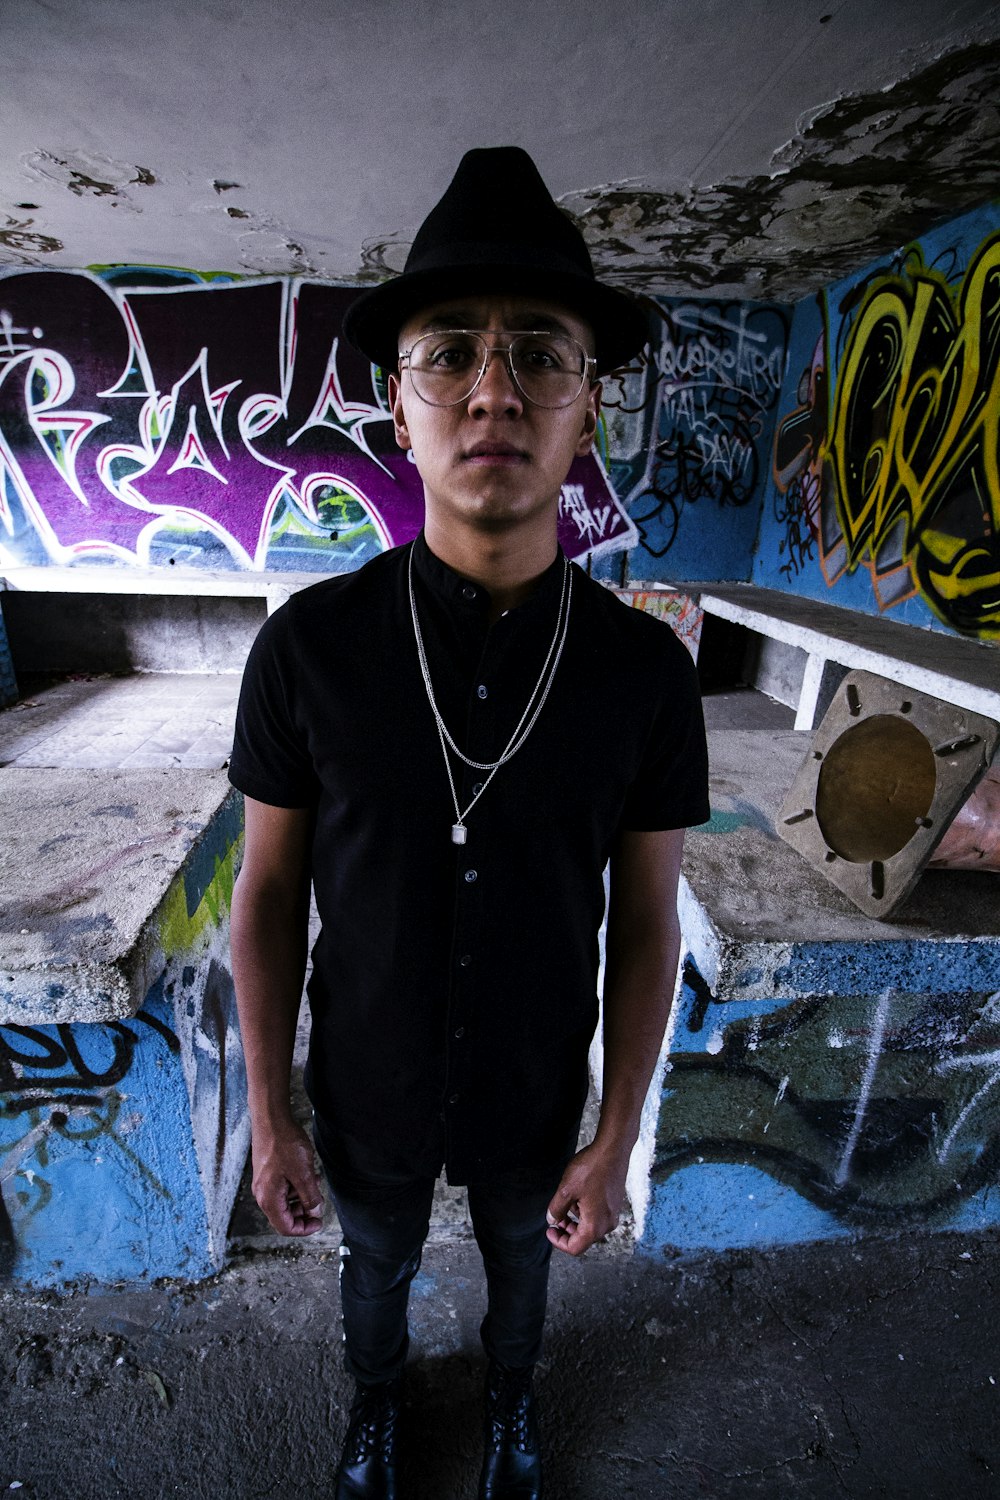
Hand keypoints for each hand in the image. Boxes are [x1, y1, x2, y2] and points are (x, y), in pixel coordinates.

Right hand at [251, 1118, 324, 1235]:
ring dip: (301, 1198)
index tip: (318, 1222)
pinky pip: (282, 1188)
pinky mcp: (267, 1172)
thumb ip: (310, 1196)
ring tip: (316, 1185)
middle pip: (284, 1216)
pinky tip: (307, 1175)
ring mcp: (264, 1183)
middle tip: (319, 1204)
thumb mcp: (303, 1173)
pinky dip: (296, 1187)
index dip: (304, 1228)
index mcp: (269, 1199)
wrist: (271, 1120)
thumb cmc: (283, 1144)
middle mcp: (263, 1194)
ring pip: (284, 1202)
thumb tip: (314, 1211)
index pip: (285, 1227)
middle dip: (303, 1213)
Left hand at [545, 1140, 629, 1256]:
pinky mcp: (615, 1204)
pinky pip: (597, 1216)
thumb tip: (552, 1220)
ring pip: (590, 1227)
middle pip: (583, 1239)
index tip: (549, 1230)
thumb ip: (556, 1209)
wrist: (613, 1150)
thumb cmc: (591, 1169)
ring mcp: (613, 1214)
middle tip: (554, 1219)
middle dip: (566, 1231)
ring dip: (575, 1220)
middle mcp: (607, 1224)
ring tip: (565, 1203)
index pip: (574, 1247)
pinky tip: (578, 1195)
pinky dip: (585, 1212)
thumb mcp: (566, 1190)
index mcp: (595, 1226)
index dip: (558, 1242)